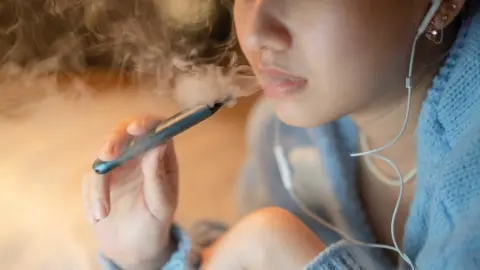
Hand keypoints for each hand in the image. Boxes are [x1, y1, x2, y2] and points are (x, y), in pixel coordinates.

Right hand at [82, 115, 178, 269]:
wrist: (133, 245)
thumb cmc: (154, 222)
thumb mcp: (161, 203)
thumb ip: (157, 174)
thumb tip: (160, 142)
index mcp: (160, 156)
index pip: (155, 128)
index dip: (145, 123)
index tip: (135, 129)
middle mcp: (139, 154)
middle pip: (124, 132)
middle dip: (113, 140)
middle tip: (107, 155)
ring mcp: (118, 164)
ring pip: (102, 158)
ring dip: (100, 186)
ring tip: (103, 214)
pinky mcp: (99, 177)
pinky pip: (90, 179)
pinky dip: (93, 198)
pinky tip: (99, 217)